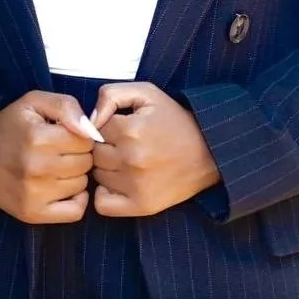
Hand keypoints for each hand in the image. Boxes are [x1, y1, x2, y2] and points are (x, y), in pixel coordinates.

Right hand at [0, 91, 100, 223]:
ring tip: (57, 166)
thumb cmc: (10, 126)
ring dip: (75, 174)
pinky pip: (75, 211)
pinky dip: (75, 199)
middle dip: (78, 153)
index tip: (66, 133)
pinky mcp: (32, 214)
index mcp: (38, 137)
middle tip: (61, 149)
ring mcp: (34, 194)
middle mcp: (36, 168)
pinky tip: (64, 187)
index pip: (86, 139)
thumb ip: (66, 106)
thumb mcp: (34, 102)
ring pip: (81, 184)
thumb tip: (90, 129)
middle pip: (85, 162)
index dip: (80, 134)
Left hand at [89, 82, 220, 216]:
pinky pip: (102, 204)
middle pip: (94, 153)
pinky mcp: (142, 206)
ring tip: (127, 160)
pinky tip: (120, 182)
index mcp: (132, 130)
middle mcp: (132, 159)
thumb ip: (111, 95)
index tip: (121, 125)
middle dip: (104, 146)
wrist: (208, 151)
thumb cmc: (173, 119)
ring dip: (106, 168)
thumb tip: (89, 119)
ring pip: (97, 176)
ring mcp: (136, 185)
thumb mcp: (146, 93)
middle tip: (124, 143)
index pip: (94, 128)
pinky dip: (105, 194)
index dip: (105, 125)